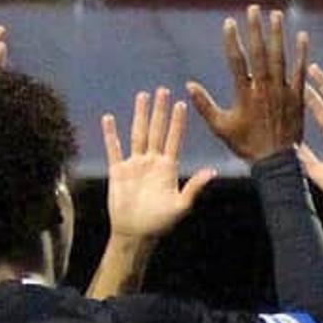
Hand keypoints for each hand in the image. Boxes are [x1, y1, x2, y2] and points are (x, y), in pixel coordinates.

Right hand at [103, 88, 216, 241]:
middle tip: (163, 90)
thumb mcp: (181, 205)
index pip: (173, 138)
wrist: (136, 233)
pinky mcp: (119, 171)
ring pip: (138, 134)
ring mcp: (135, 164)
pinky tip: (109, 118)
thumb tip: (212, 172)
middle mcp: (152, 162)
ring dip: (140, 115)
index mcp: (168, 168)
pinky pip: (114, 148)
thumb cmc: (160, 222)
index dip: (177, 121)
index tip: (182, 103)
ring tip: (142, 96)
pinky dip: (110, 134)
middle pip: (156, 130)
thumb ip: (194, 187)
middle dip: (160, 111)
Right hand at [186, 5, 308, 161]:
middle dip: (255, 30)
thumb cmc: (247, 146)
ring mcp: (282, 92)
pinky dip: (302, 54)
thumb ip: (205, 105)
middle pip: (259, 53)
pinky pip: (299, 72)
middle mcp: (264, 89)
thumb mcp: (221, 127)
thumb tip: (189, 85)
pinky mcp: (297, 97)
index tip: (229, 22)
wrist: (277, 162)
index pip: (236, 61)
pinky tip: (302, 37)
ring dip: (278, 35)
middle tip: (253, 9)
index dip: (232, 41)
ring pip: (280, 57)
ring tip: (276, 15)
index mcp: (244, 94)